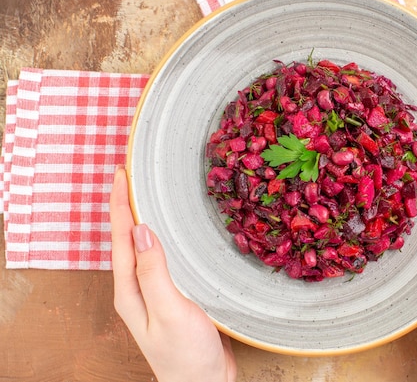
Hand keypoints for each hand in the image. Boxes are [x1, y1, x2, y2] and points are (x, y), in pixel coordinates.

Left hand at [110, 167, 236, 381]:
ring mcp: (153, 292)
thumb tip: (142, 230)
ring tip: (147, 194)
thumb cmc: (186, 353)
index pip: (121, 238)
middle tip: (132, 176)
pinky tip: (172, 232)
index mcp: (129, 290)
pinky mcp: (171, 295)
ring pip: (144, 247)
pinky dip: (163, 238)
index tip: (121, 173)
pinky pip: (162, 258)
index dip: (120, 204)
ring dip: (143, 219)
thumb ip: (154, 272)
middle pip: (128, 239)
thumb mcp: (169, 311)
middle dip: (127, 205)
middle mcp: (136, 288)